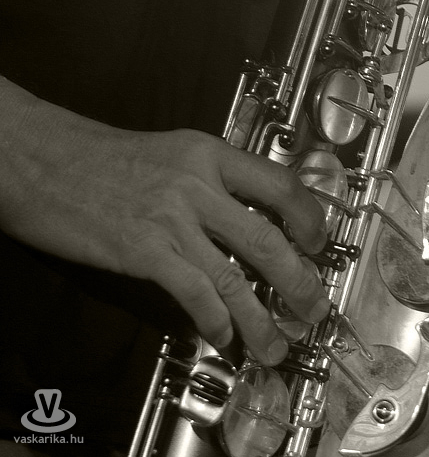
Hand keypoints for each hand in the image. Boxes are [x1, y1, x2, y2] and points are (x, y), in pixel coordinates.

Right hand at [0, 77, 329, 364]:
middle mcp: (197, 184)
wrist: (42, 159)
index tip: (318, 243)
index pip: (281, 184)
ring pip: (234, 276)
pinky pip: (194, 291)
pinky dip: (215, 320)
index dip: (310, 218)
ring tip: (275, 344)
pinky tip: (224, 336)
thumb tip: (258, 215)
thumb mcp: (176, 152)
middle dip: (298, 281)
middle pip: (267, 239)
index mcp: (210, 154)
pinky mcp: (142, 250)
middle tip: (313, 306)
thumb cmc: (107, 159)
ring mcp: (171, 219)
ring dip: (261, 317)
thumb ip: (217, 180)